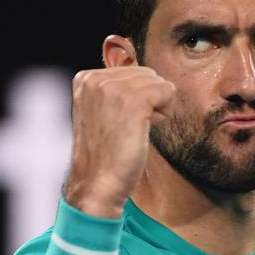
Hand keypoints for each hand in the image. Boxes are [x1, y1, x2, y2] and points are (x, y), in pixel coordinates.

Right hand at [64, 66, 174, 217]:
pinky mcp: (133, 101)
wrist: (97, 183)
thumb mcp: (100, 109)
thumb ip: (114, 87)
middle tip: (129, 127)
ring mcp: (113, 88)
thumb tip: (146, 73)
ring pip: (159, 82)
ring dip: (156, 107)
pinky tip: (146, 129)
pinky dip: (165, 112)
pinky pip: (168, 91)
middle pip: (147, 73)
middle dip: (148, 100)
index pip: (132, 71)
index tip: (118, 121)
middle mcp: (96, 78)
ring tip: (135, 129)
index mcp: (85, 78)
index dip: (135, 98)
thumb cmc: (105, 152)